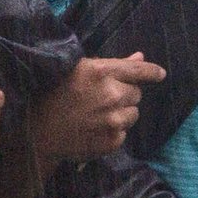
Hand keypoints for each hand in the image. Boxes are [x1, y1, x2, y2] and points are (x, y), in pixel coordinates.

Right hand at [32, 53, 166, 161]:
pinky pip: (123, 133)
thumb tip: (140, 57)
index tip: (160, 74)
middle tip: (103, 99)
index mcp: (102, 72)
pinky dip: (114, 131)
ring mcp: (112, 120)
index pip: (139, 70)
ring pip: (133, 114)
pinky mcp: (111, 141)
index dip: (152, 72)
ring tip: (97, 115)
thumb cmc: (54, 94)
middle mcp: (111, 95)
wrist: (37, 131)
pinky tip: (94, 129)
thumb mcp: (80, 71)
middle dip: (125, 95)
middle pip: (136, 93)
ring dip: (121, 113)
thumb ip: (114, 65)